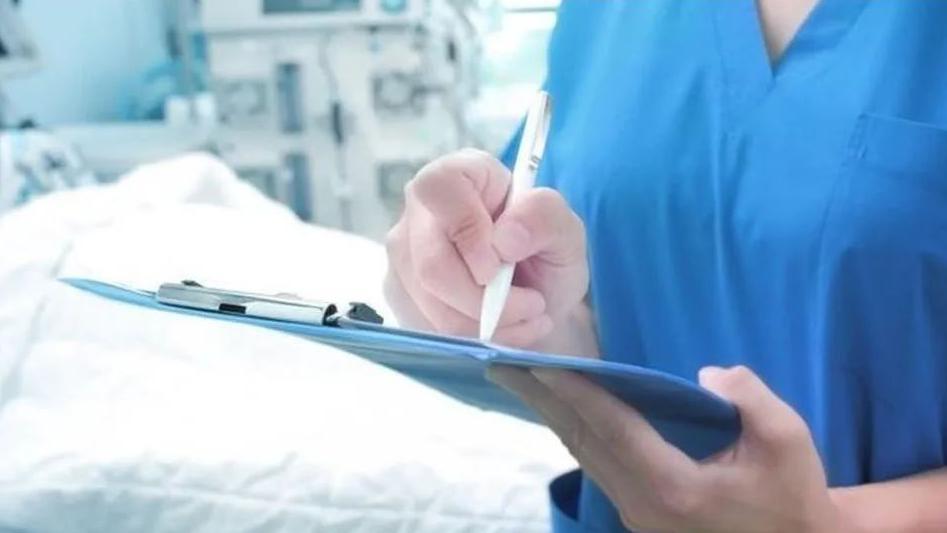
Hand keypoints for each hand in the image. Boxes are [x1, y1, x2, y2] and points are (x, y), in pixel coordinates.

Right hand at [384, 149, 588, 348]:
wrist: (536, 298)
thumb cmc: (546, 254)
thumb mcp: (566, 232)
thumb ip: (544, 218)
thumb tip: (506, 237)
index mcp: (462, 174)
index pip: (439, 188)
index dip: (467, 230)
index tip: (500, 266)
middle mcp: (422, 209)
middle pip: (430, 262)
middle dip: (485, 300)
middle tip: (532, 305)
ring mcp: (405, 252)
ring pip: (429, 301)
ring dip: (486, 323)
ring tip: (526, 317)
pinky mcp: (400, 291)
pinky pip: (427, 325)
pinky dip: (473, 338)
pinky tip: (503, 329)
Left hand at [488, 364, 848, 532]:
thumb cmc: (792, 496)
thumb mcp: (789, 440)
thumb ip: (747, 397)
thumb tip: (704, 374)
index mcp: (674, 486)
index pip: (612, 428)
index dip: (574, 392)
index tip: (538, 362)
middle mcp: (642, 502)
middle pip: (582, 442)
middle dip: (541, 400)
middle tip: (501, 364)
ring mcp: (636, 512)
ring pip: (584, 455)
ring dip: (551, 414)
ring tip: (520, 379)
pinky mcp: (638, 512)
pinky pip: (596, 463)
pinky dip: (574, 430)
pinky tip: (561, 409)